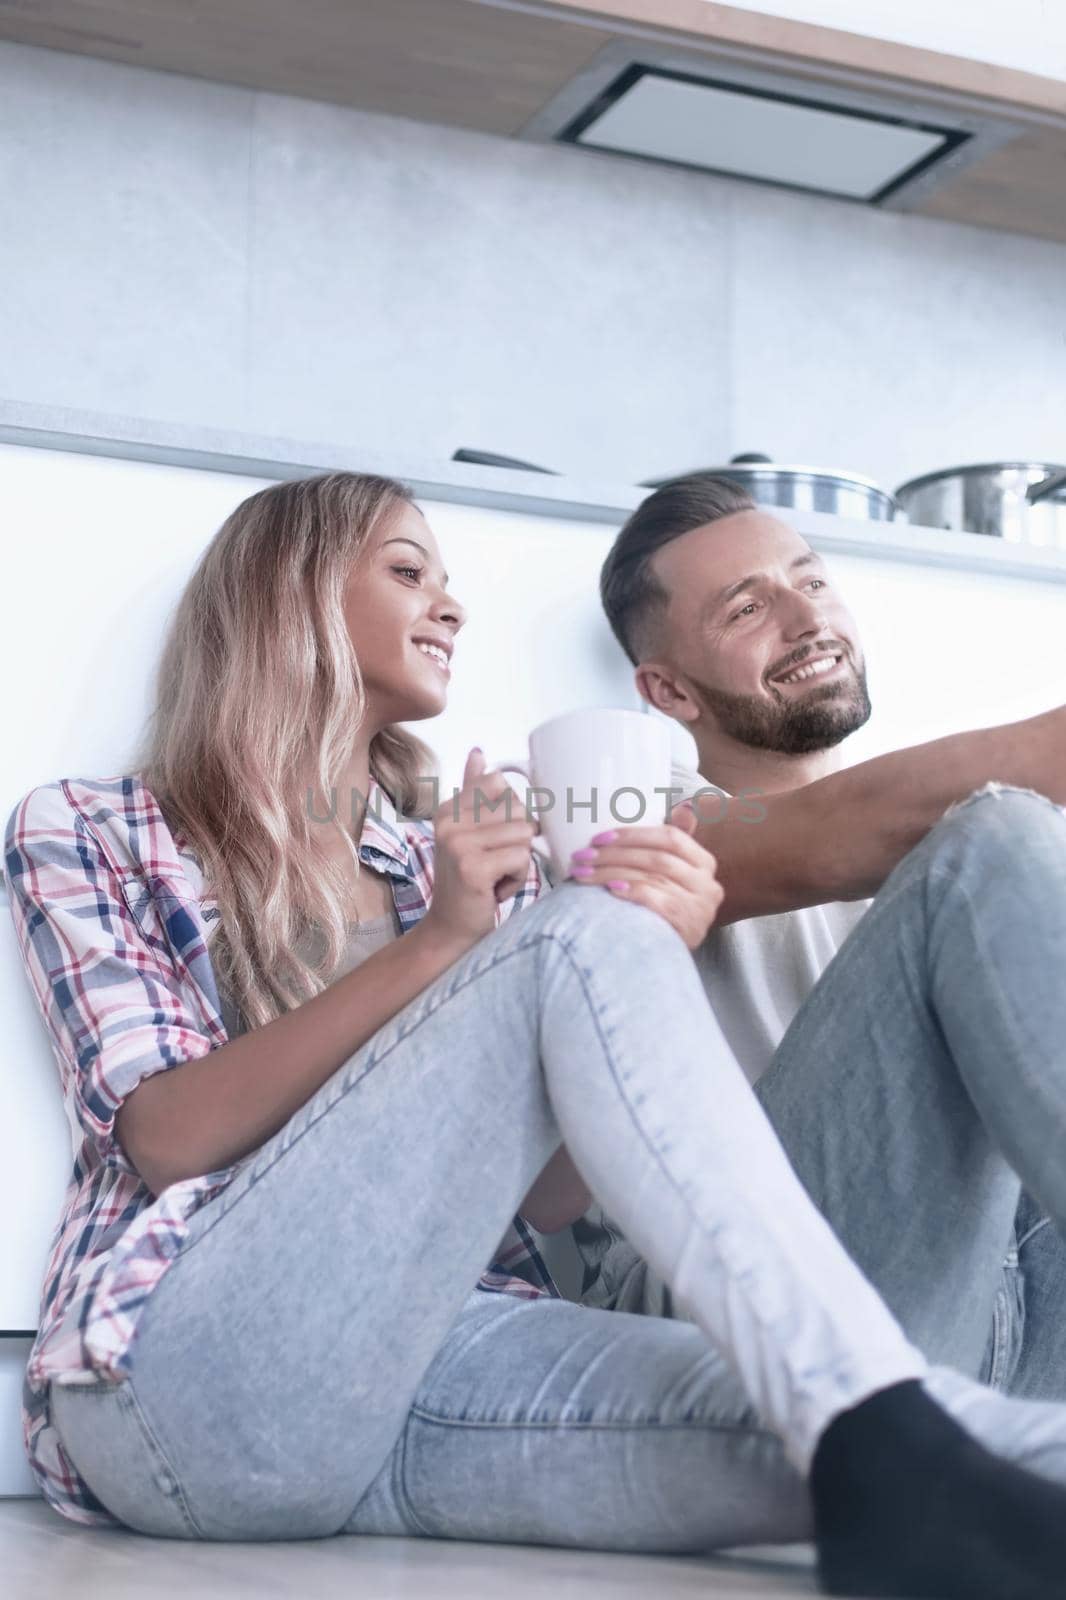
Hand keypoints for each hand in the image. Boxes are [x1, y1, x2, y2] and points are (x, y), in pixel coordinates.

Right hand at [420, 748, 537, 951]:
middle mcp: (449, 821)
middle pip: (518, 809)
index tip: (495, 838)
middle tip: (494, 863)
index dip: (510, 813)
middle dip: (518, 841)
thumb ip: (474, 792)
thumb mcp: (469, 833)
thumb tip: (479, 752)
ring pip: (524, 834)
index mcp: (449, 808)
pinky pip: (521, 858)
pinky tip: (496, 889)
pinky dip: (517, 878)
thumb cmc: (468, 882)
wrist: (450, 929)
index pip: (500, 784)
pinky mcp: (472, 866)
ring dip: (520, 862)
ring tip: (496, 876)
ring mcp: (458, 843)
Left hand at [568, 802, 722, 948]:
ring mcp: (700, 908)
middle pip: (656, 858)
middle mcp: (708, 884)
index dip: (633, 834)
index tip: (599, 837)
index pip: (670, 837)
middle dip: (614, 855)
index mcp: (704, 863)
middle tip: (582, 856)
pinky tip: (610, 891)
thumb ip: (673, 844)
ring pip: (652, 878)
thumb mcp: (670, 875)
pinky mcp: (689, 928)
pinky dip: (632, 892)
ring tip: (582, 873)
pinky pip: (657, 902)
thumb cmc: (661, 908)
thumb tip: (682, 808)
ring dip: (611, 873)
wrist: (661, 957)